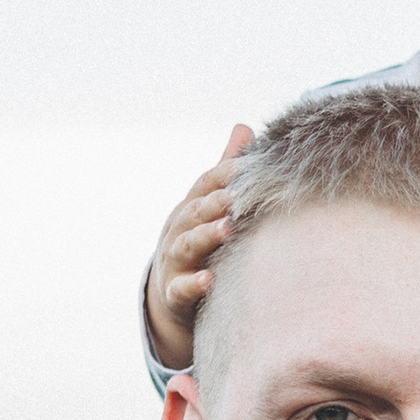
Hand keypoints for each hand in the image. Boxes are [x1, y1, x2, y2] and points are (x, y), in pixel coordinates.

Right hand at [145, 127, 254, 369]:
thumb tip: (243, 127)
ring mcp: (174, 261)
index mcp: (190, 207)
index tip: (248, 165)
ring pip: (187, 245)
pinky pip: (182, 287)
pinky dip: (193, 284)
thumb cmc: (199, 240)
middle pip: (194, 212)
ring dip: (205, 236)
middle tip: (236, 196)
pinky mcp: (175, 291)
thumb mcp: (208, 206)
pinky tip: (209, 280)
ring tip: (225, 229)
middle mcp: (178, 230)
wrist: (171, 292)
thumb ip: (225, 171)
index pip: (205, 184)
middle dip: (213, 203)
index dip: (224, 174)